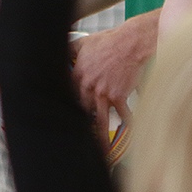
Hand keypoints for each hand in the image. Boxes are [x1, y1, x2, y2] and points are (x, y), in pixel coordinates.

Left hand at [70, 15, 154, 135]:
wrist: (131, 43)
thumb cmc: (109, 41)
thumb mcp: (84, 43)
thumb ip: (71, 49)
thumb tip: (60, 48)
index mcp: (79, 76)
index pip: (69, 97)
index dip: (68, 109)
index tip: (68, 119)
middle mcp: (89, 87)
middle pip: (83, 111)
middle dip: (83, 125)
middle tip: (82, 138)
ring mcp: (104, 93)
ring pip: (100, 119)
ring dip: (101, 136)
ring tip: (101, 150)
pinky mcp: (119, 95)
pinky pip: (123, 114)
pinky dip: (126, 123)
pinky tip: (128, 133)